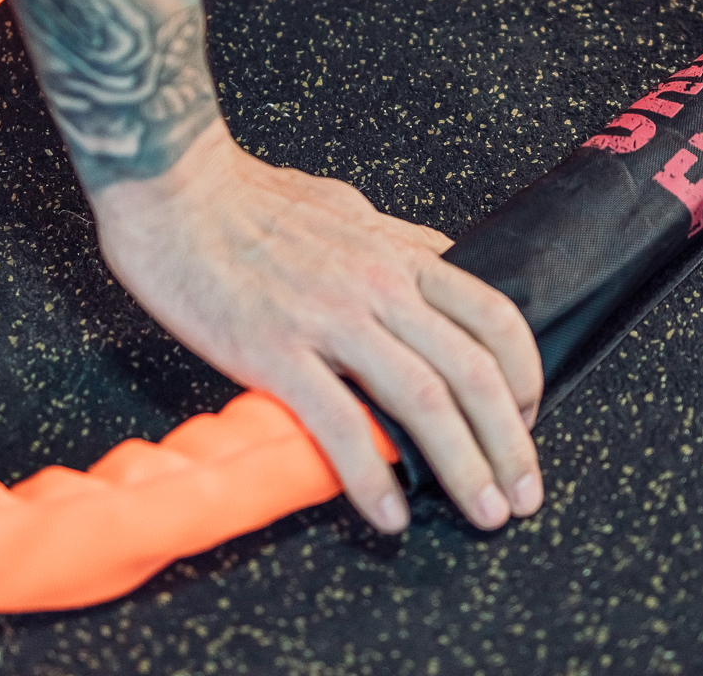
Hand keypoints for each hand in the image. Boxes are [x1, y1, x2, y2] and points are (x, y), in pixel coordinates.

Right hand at [89, 120, 543, 533]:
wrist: (173, 187)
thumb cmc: (247, 197)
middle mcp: (378, 287)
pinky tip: (389, 514)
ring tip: (484, 513)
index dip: (525, 375)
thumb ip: (394, 242)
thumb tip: (432, 262)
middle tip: (523, 493)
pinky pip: (340, 424)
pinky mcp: (275, 352)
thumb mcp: (346, 207)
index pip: (493, 317)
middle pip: (473, 371)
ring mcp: (330, 320)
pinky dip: (373, 477)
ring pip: (424, 401)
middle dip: (511, 442)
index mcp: (396, 256)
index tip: (528, 418)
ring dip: (464, 467)